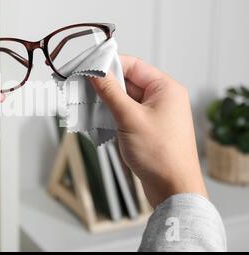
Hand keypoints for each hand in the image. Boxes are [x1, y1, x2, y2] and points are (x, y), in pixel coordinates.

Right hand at [90, 55, 206, 206]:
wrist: (173, 189)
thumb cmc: (161, 155)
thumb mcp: (129, 118)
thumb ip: (110, 92)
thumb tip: (95, 72)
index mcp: (165, 89)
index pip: (132, 65)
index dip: (109, 64)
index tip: (87, 66)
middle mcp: (162, 99)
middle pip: (127, 82)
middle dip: (103, 86)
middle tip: (80, 86)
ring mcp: (154, 115)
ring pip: (124, 100)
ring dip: (105, 102)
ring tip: (85, 105)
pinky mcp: (147, 129)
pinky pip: (125, 115)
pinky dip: (111, 116)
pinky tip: (96, 120)